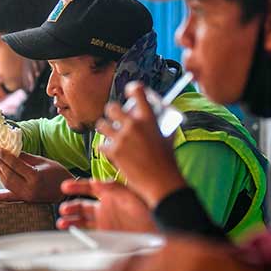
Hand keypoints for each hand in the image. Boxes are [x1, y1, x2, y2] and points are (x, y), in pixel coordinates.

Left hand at [0, 149, 72, 202]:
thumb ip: (26, 157)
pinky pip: (9, 197)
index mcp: (35, 176)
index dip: (5, 156)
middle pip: (8, 174)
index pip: (15, 164)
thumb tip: (11, 152)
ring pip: (6, 184)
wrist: (66, 192)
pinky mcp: (25, 200)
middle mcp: (29, 188)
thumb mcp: (43, 161)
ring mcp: (26, 196)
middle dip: (0, 163)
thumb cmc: (58, 174)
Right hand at [57, 179, 157, 231]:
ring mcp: (105, 218)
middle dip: (72, 205)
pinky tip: (68, 228)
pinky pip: (87, 229)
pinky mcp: (105, 231)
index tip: (65, 187)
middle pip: (83, 203)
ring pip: (82, 217)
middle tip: (64, 209)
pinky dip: (76, 229)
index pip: (90, 186)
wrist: (159, 232)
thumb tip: (95, 182)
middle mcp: (107, 204)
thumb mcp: (131, 197)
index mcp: (113, 192)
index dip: (77, 186)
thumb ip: (113, 189)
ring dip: (71, 218)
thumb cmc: (150, 211)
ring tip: (62, 221)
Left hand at [96, 83, 186, 207]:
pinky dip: (105, 148)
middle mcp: (133, 125)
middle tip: (115, 118)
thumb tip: (161, 117)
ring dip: (105, 128)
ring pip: (101, 124)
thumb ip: (162, 124)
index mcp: (148, 118)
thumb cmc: (168, 161)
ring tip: (109, 133)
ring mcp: (122, 138)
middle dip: (112, 112)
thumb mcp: (168, 137)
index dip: (132, 88)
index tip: (130, 91)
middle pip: (112, 107)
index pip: (136, 91)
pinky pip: (101, 145)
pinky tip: (110, 151)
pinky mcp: (113, 152)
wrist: (161, 182)